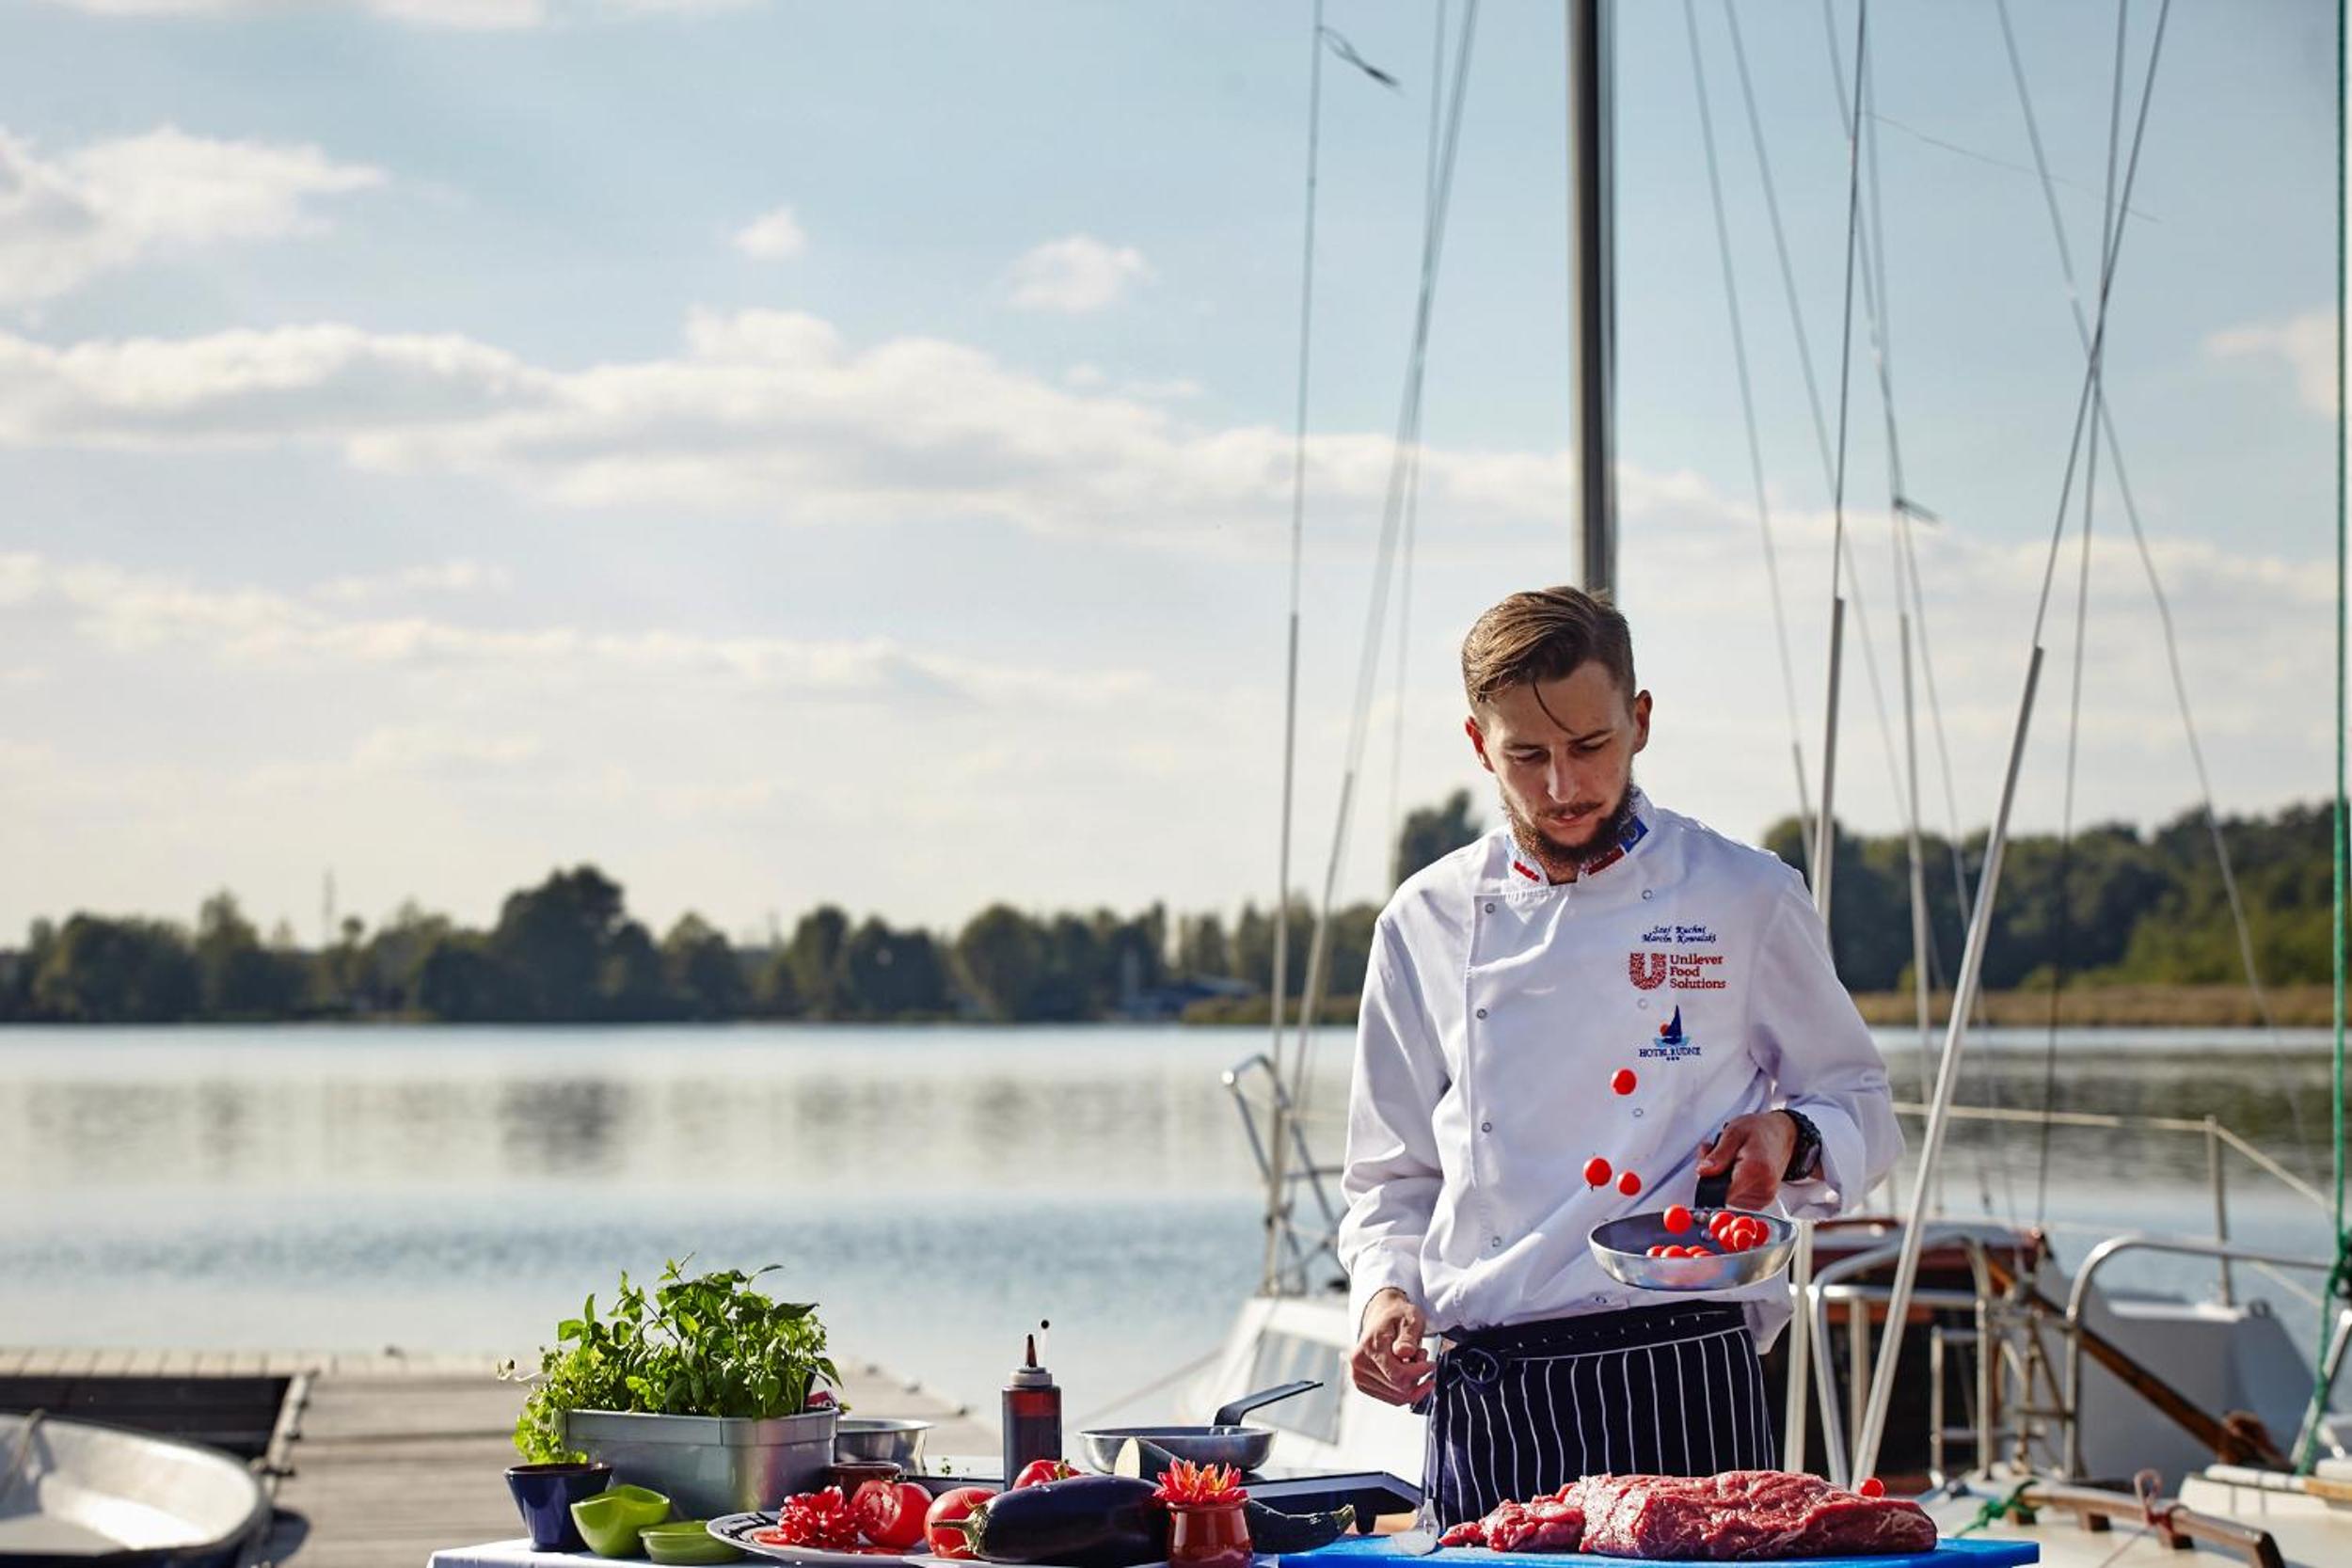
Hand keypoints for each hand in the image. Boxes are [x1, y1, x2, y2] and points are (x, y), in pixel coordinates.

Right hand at [1351, 1287, 1434, 1406]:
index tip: (1431, 1364)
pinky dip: (1405, 1390)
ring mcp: (1358, 1376)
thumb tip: (1405, 1353)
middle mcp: (1359, 1364)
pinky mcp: (1363, 1384)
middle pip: (1398, 1388)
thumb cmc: (1397, 1316)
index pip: (1397, 1374)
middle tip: (1422, 1357)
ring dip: (1413, 1384)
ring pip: (1396, 1397)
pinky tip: (1408, 1372)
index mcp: (1369, 1346)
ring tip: (1414, 1362)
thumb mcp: (1410, 1319)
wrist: (1382, 1316)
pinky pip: (1391, 1399)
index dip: (1419, 1372)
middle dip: (1417, 1377)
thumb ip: (1408, 1337)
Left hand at [1698, 1111, 1798, 1209]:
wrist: (1782, 1135)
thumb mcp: (1733, 1132)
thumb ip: (1718, 1154)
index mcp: (1756, 1169)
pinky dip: (1732, 1185)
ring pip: (1728, 1196)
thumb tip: (1702, 1172)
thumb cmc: (1759, 1130)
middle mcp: (1764, 1187)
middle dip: (1713, 1174)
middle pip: (1723, 1193)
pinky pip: (1737, 1198)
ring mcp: (1765, 1196)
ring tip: (1730, 1158)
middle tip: (1716, 1152)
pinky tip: (1736, 1169)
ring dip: (1722, 1179)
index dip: (1708, 1180)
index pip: (1723, 1192)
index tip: (1707, 1165)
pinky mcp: (1762, 1201)